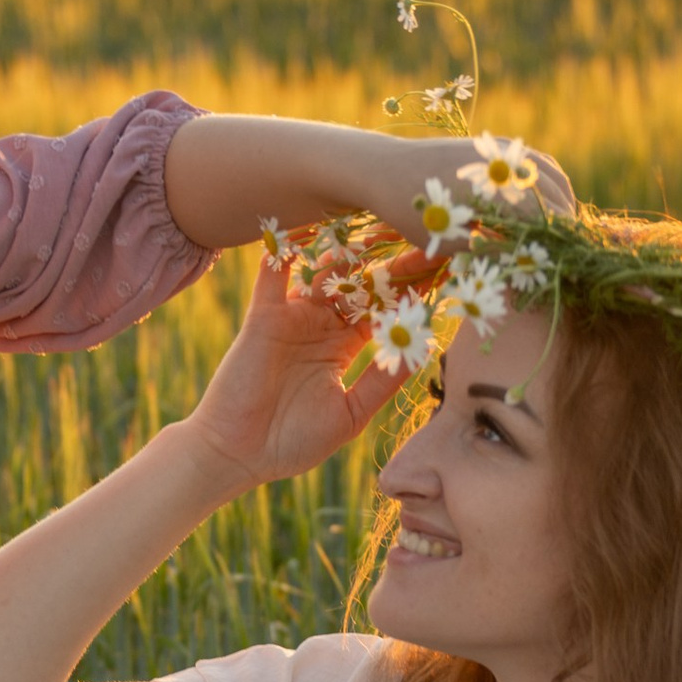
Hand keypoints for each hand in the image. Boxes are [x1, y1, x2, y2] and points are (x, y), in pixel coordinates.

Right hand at [181, 250, 427, 493]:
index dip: (410, 294)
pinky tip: (309, 228)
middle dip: (391, 267)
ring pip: (325, 273)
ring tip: (383, 231)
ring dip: (352, 252)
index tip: (442, 273)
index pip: (382, 310)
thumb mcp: (351, 414)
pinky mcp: (265, 316)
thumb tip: (421, 351)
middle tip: (425, 246)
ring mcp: (292, 316)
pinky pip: (274, 274)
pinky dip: (286, 251)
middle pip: (360, 286)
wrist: (239, 453)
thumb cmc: (293, 442)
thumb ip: (382, 382)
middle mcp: (320, 325)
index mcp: (343, 346)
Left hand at [349, 131, 575, 250]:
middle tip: (571, 246)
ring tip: (564, 223)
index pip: (542, 216)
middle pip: (553, 191)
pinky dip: (548, 178)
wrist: (385, 168)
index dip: (557, 240)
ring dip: (561, 195)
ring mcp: (499, 149)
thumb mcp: (450, 243)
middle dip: (565, 218)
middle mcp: (502, 164)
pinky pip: (533, 159)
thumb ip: (490, 251)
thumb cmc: (413, 212)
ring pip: (548, 171)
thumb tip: (526, 265)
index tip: (567, 259)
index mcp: (493, 190)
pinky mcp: (492, 144)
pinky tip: (548, 198)